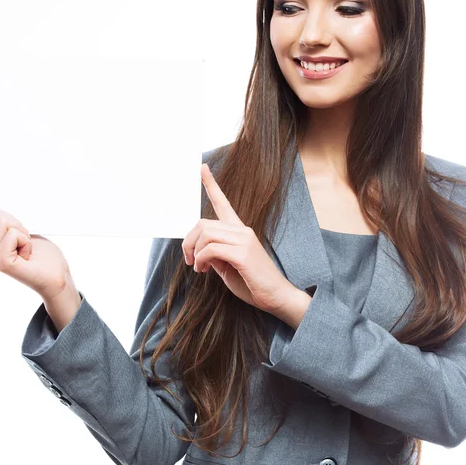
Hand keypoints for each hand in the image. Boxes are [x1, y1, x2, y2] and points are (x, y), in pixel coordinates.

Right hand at [0, 177, 76, 301]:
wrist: (57, 277)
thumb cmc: (44, 256)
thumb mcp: (25, 232)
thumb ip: (9, 223)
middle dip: (16, 222)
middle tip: (27, 240)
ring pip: (3, 221)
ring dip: (23, 231)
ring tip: (28, 248)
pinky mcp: (0, 262)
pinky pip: (12, 234)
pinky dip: (25, 240)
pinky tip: (28, 253)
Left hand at [182, 164, 292, 314]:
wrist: (277, 297)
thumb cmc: (253, 284)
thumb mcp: (228, 267)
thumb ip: (215, 254)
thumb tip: (200, 250)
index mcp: (240, 231)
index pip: (223, 202)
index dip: (211, 184)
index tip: (202, 167)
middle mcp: (242, 231)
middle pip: (203, 223)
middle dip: (188, 241)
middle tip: (189, 260)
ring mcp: (244, 240)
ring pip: (205, 234)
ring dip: (195, 252)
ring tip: (198, 268)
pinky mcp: (243, 253)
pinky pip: (211, 249)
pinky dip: (201, 260)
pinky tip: (204, 270)